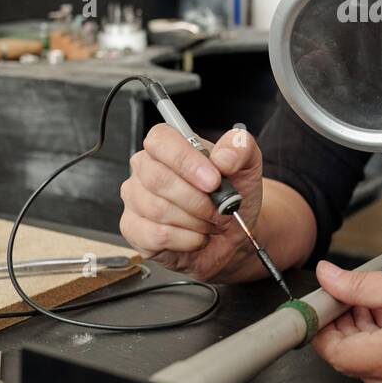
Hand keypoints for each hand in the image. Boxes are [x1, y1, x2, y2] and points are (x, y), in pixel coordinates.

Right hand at [119, 124, 262, 280]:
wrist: (232, 232)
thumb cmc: (232, 194)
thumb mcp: (247, 164)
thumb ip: (240, 147)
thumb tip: (223, 158)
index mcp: (166, 145)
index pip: (160, 141)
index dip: (187, 162)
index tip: (214, 181)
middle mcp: (144, 169)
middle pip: (158, 180)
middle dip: (198, 200)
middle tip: (220, 208)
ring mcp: (135, 200)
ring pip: (158, 210)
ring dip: (196, 222)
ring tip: (210, 222)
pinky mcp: (134, 230)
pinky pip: (156, 236)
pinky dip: (186, 240)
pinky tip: (197, 236)